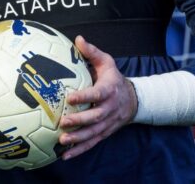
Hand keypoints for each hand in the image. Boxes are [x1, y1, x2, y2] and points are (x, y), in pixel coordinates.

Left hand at [57, 36, 137, 160]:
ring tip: (62, 140)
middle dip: (80, 121)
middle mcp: (110, 108)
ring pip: (94, 133)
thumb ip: (92, 52)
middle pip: (96, 117)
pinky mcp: (104, 133)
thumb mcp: (106, 62)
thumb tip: (78, 39)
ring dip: (78, 138)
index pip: (97, 94)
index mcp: (109, 89)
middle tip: (63, 121)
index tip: (70, 98)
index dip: (85, 96)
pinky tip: (65, 156)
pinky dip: (79, 150)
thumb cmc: (113, 78)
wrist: (132, 100)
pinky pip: (92, 143)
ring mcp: (108, 123)